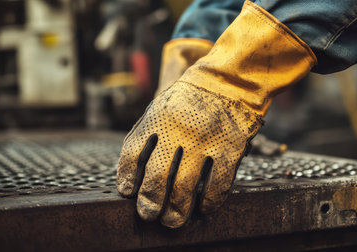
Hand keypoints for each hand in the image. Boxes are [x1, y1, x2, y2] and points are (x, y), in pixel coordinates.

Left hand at [116, 82, 261, 227]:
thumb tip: (134, 170)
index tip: (128, 192)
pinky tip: (203, 209)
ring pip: (185, 187)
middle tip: (148, 214)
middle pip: (158, 177)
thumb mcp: (162, 105)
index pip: (133, 154)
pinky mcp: (229, 150)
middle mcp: (179, 132)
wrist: (230, 81)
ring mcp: (205, 143)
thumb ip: (148, 133)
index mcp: (157, 119)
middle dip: (150, 202)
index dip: (127, 177)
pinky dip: (209, 203)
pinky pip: (217, 186)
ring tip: (171, 221)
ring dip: (176, 210)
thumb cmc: (191, 97)